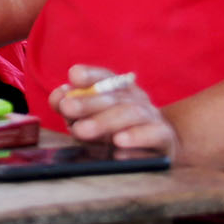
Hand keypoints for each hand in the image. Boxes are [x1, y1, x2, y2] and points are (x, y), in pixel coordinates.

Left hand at [51, 65, 178, 157]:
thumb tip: (58, 99)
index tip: (74, 75)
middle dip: (88, 103)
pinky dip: (136, 141)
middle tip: (67, 109)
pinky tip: (119, 149)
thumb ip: (73, 107)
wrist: (160, 146)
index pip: (105, 76)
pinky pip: (153, 137)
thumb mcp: (92, 117)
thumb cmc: (117, 129)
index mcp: (119, 89)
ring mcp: (152, 117)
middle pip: (113, 98)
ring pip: (132, 114)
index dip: (90, 74)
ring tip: (84, 130)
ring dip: (106, 121)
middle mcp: (136, 99)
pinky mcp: (165, 138)